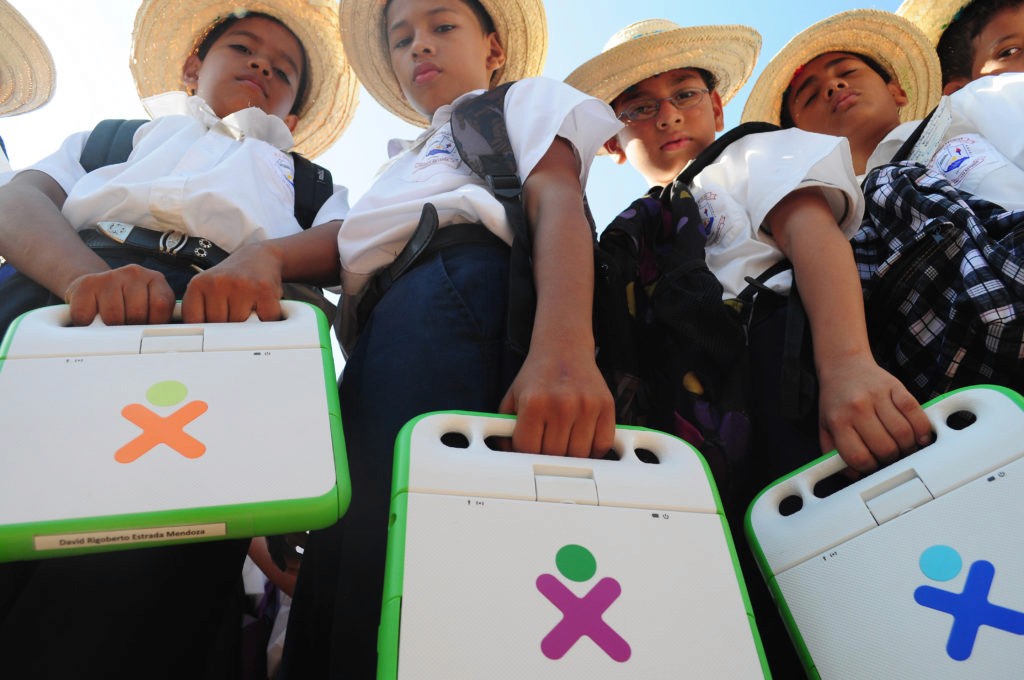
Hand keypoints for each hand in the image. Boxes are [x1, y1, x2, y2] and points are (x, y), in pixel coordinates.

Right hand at [63, 264, 174, 325]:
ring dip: (110, 327)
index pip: (161, 305)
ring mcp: (110, 276)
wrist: (94, 287)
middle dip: (132, 327)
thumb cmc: (127, 304)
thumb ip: (160, 319)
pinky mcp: (87, 284)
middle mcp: (135, 273)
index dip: (154, 323)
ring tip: (110, 320)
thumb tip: (161, 340)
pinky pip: (88, 316)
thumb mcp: (150, 307)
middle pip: (137, 313)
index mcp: (155, 279)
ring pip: (113, 317)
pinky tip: (92, 316)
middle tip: (126, 324)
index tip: (147, 327)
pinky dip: (88, 323)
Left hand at [181, 242, 283, 322]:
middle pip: (219, 328)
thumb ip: (199, 311)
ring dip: (249, 323)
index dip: (207, 330)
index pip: (196, 323)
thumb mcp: (207, 289)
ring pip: (241, 327)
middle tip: (236, 310)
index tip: (214, 330)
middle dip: (229, 325)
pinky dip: (267, 318)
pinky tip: (263, 305)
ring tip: (249, 307)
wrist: (259, 256)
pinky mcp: (264, 290)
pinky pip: (264, 320)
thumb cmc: (233, 279)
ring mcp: (241, 286)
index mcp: (198, 284)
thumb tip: (202, 343)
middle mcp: (218, 283)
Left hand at [498, 343, 615, 457]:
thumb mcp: (512, 399)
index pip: (528, 449)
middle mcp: (561, 404)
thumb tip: (511, 459)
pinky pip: (602, 445)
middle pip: (554, 456)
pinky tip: (583, 442)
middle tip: (546, 446)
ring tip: (563, 443)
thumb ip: (505, 431)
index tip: (529, 450)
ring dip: (570, 456)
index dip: (526, 454)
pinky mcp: (606, 405)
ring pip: (579, 455)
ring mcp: (586, 406)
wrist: (563, 348)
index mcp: (533, 403)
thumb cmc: (537, 376)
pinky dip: (593, 451)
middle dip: (548, 455)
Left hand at [816, 354, 932, 473]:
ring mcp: (877, 396)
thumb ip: (833, 453)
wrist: (843, 365)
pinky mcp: (896, 386)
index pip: (858, 457)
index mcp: (838, 421)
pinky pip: (915, 412)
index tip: (872, 466)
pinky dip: (922, 429)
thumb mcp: (824, 427)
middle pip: (884, 448)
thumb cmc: (836, 400)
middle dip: (890, 460)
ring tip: (904, 448)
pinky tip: (919, 436)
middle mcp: (857, 408)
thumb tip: (853, 475)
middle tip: (890, 457)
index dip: (869, 468)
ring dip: (908, 448)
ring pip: (903, 433)